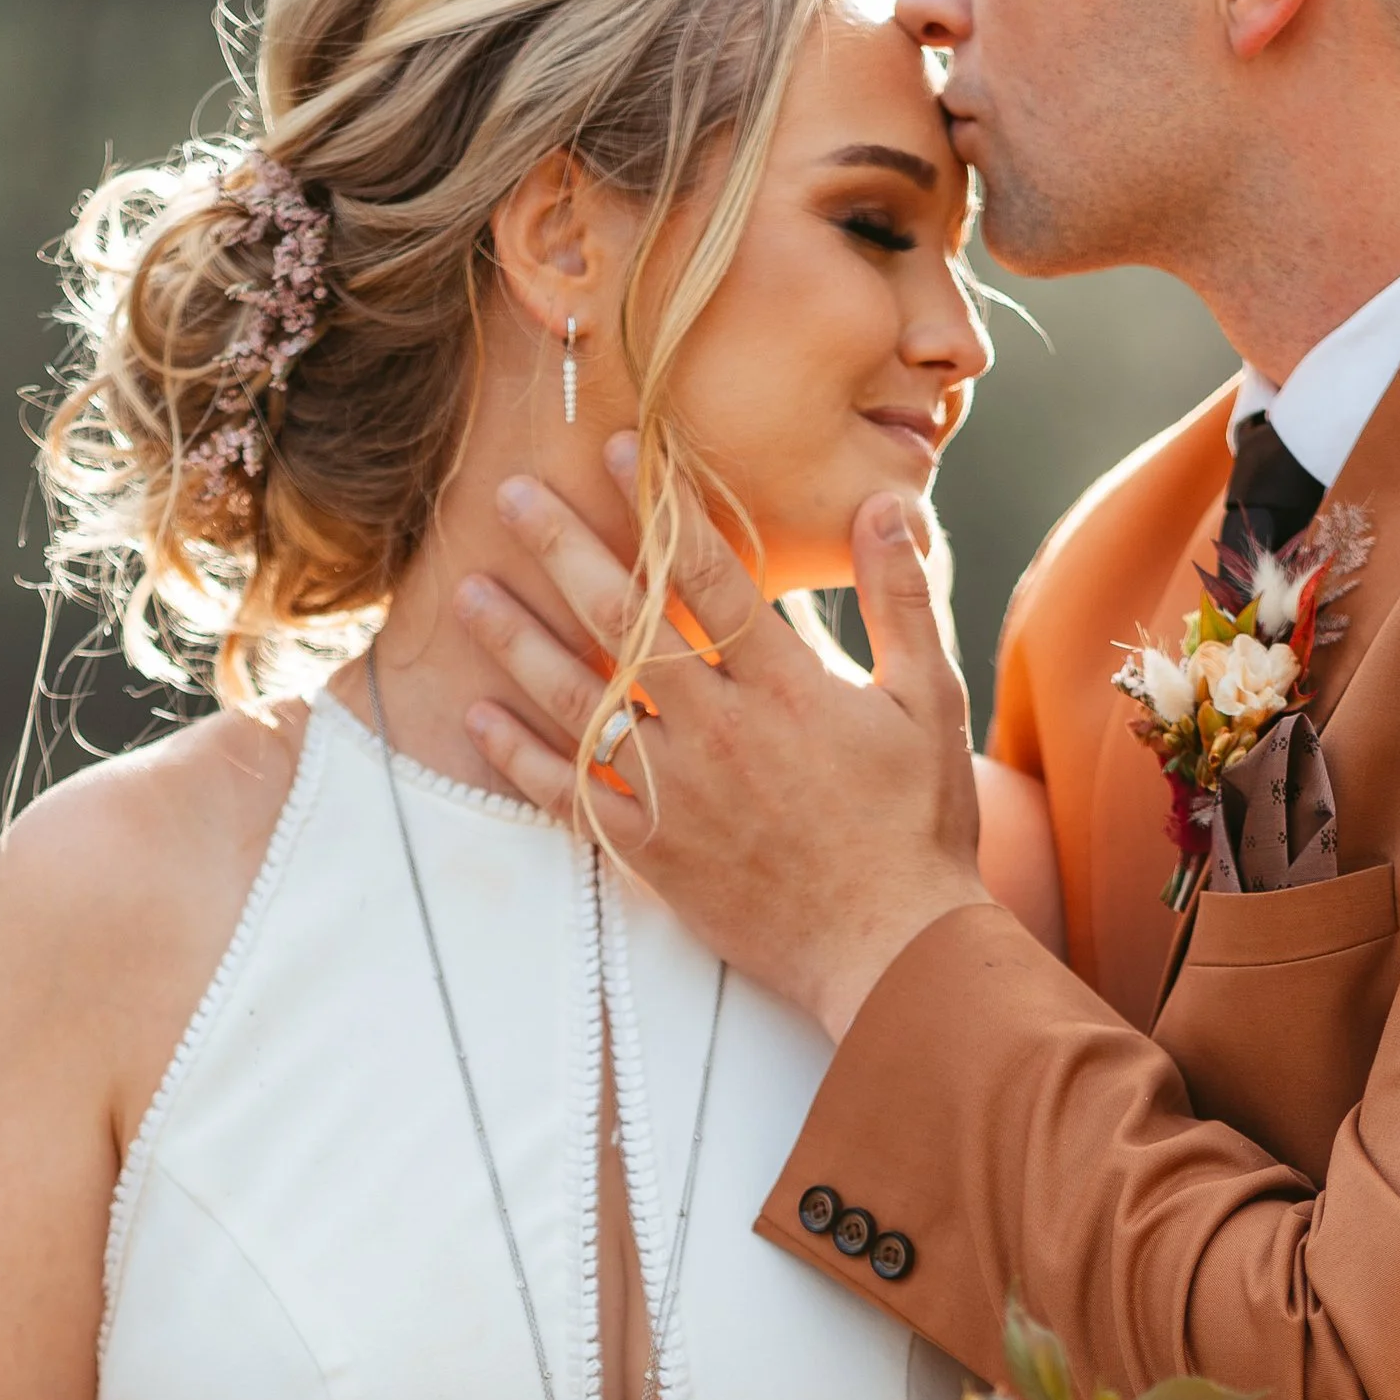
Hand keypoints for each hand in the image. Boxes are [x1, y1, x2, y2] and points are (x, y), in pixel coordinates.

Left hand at [456, 442, 987, 1039]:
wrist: (892, 949)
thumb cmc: (918, 824)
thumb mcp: (930, 700)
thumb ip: (901, 598)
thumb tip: (884, 505)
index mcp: (784, 686)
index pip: (706, 573)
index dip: (657, 503)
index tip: (615, 450)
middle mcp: (717, 731)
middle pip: (621, 623)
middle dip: (562, 549)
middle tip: (513, 495)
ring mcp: (677, 795)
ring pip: (578, 702)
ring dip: (517, 642)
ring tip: (469, 593)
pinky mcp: (654, 853)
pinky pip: (571, 797)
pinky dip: (521, 757)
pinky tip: (481, 716)